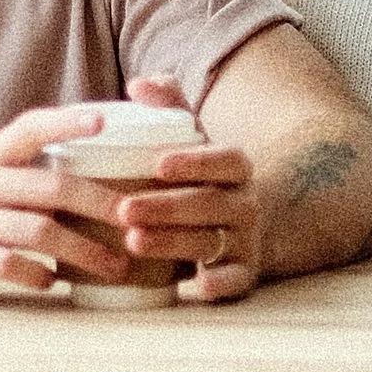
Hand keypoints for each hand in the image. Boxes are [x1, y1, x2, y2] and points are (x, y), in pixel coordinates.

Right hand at [0, 105, 173, 300]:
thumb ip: (29, 173)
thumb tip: (103, 175)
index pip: (29, 127)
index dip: (65, 121)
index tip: (103, 120)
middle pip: (50, 187)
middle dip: (101, 204)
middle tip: (135, 221)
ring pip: (37, 231)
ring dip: (84, 250)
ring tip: (115, 267)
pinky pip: (5, 264)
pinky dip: (37, 274)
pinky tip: (54, 282)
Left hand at [113, 75, 259, 299]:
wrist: (242, 230)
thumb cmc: (202, 180)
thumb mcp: (194, 142)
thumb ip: (170, 109)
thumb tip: (138, 84)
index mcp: (236, 168)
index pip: (226, 160)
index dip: (196, 161)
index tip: (159, 163)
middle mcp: (246, 203)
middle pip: (210, 204)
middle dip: (167, 207)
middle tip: (124, 209)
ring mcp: (246, 240)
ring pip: (211, 241)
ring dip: (173, 243)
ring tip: (132, 241)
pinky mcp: (243, 274)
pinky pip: (235, 281)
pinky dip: (220, 285)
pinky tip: (198, 287)